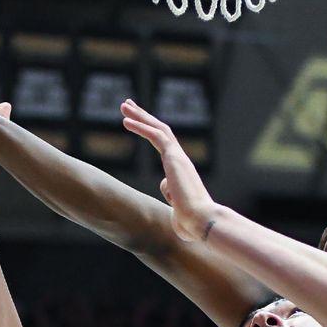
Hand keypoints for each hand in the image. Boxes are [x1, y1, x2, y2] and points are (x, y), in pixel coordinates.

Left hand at [121, 99, 216, 241]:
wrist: (202, 221)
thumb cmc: (191, 222)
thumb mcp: (178, 209)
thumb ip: (171, 196)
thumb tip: (166, 186)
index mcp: (180, 170)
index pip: (164, 144)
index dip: (149, 131)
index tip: (137, 124)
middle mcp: (180, 160)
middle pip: (161, 130)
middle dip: (144, 117)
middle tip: (129, 105)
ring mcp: (178, 157)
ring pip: (158, 128)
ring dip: (140, 115)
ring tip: (124, 104)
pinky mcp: (174, 157)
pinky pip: (156, 135)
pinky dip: (141, 126)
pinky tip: (126, 121)